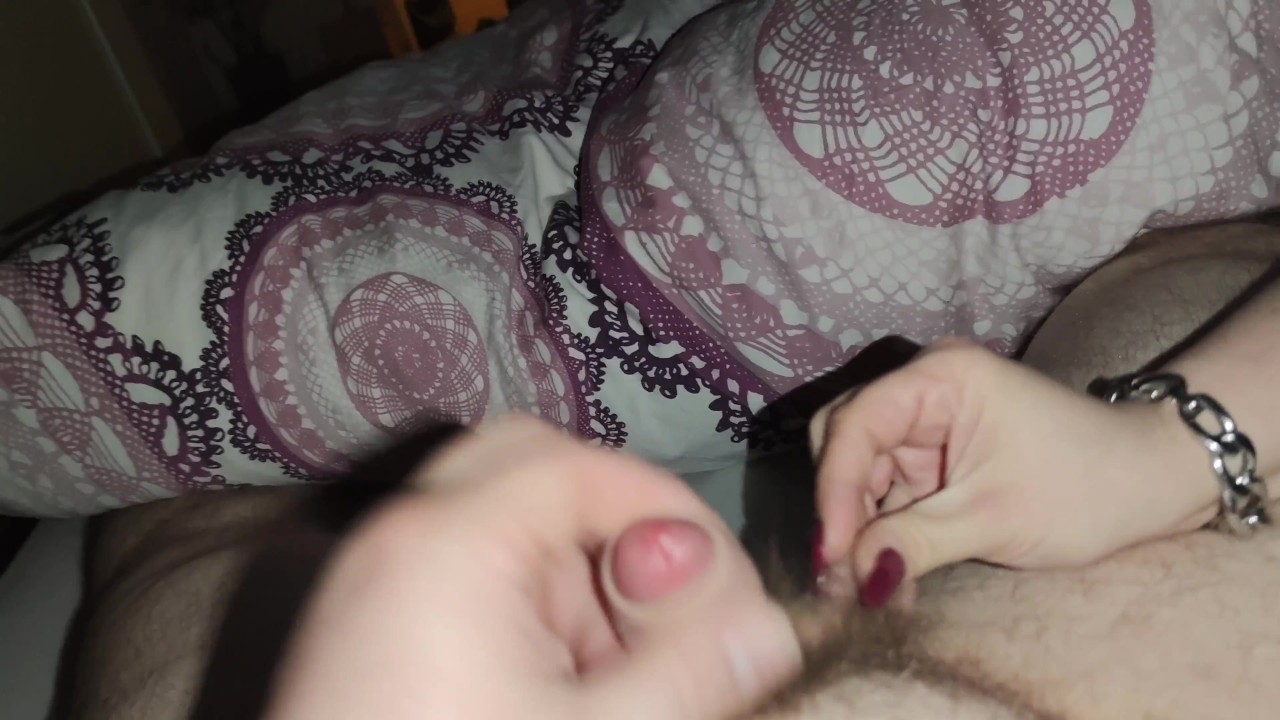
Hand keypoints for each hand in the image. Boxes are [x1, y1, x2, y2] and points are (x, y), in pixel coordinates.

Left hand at [264, 415, 801, 719]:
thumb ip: (694, 675)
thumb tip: (771, 628)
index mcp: (446, 543)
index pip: (582, 465)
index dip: (667, 512)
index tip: (716, 588)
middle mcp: (398, 539)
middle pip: (531, 466)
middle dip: (613, 526)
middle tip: (654, 616)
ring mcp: (369, 580)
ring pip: (501, 517)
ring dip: (574, 573)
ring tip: (601, 675)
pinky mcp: (362, 626)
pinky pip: (464, 571)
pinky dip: (525, 606)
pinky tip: (545, 690)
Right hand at [809, 338, 1218, 606]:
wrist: (1149, 486)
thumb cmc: (1086, 488)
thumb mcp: (994, 519)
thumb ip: (913, 543)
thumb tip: (850, 578)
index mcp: (941, 376)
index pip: (857, 424)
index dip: (836, 489)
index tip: (832, 554)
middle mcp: (924, 385)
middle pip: (845, 438)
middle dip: (842, 505)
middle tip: (841, 572)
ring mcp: (926, 418)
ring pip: (858, 466)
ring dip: (859, 524)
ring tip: (867, 582)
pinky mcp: (932, 451)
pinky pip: (885, 486)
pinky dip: (883, 528)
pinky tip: (889, 569)